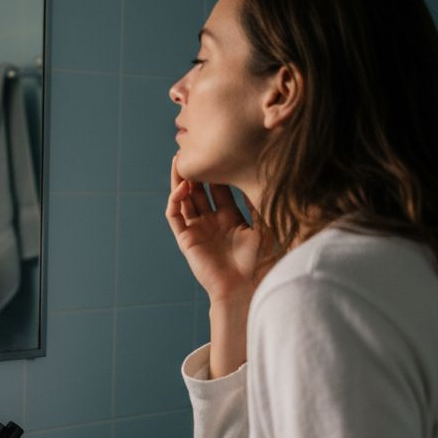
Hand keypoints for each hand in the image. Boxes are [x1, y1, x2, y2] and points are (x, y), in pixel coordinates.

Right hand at [164, 155, 268, 305]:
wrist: (244, 288)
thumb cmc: (258, 264)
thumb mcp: (263, 230)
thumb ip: (258, 206)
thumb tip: (263, 179)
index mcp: (229, 220)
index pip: (219, 190)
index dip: (217, 173)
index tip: (219, 153)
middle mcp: (211, 223)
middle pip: (199, 191)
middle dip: (196, 172)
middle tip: (194, 150)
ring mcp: (196, 230)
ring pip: (183, 200)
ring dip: (180, 181)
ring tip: (179, 160)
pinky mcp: (185, 239)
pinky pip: (174, 215)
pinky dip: (174, 200)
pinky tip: (181, 187)